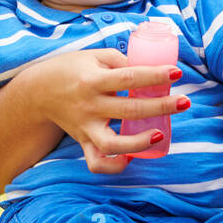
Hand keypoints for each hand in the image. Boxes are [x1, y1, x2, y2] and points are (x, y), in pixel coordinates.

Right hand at [29, 49, 190, 173]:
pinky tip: (132, 159)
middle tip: (185, 101)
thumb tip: (154, 70)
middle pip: (129, 110)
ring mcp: (85, 127)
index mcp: (93, 80)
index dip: (154, 76)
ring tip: (161, 134)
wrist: (38, 91)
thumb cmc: (73, 69)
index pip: (128, 77)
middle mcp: (89, 106)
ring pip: (112, 145)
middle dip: (161, 107)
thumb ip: (123, 61)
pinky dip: (113, 166)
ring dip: (139, 143)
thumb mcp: (95, 56)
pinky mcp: (83, 142)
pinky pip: (96, 163)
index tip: (176, 73)